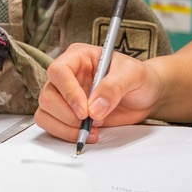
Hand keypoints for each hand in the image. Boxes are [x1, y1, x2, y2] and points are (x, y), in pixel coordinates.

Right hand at [35, 43, 160, 142]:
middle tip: (91, 121)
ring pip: (45, 112)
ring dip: (66, 126)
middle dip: (67, 114)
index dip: (68, 92)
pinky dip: (66, 134)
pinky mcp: (67, 114)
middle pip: (48, 95)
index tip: (84, 110)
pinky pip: (52, 125)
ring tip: (92, 129)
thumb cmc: (138, 77)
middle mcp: (67, 76)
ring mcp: (65, 96)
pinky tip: (88, 133)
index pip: (59, 71)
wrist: (146, 95)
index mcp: (78, 57)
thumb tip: (94, 108)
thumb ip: (114, 87)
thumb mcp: (132, 74)